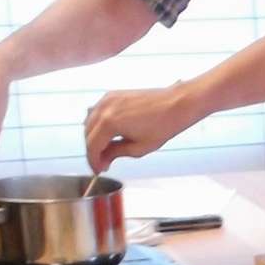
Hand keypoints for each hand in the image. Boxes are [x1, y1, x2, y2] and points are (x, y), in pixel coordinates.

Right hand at [83, 84, 204, 172]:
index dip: (93, 161)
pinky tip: (109, 134)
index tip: (98, 170)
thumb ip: (115, 154)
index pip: (92, 146)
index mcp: (109, 122)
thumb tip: (103, 161)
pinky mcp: (112, 94)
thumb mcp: (138, 148)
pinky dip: (99, 124)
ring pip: (89, 122)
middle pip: (88, 134)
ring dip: (94, 137)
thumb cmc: (163, 125)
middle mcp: (104, 108)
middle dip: (93, 150)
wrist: (176, 104)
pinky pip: (97, 112)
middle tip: (103, 163)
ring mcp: (107, 99)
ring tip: (107, 151)